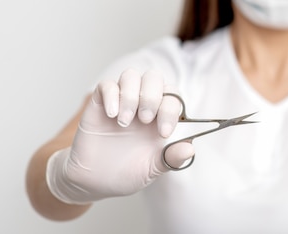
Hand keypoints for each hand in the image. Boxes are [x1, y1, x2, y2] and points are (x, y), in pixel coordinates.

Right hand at [46, 69, 194, 204]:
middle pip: (154, 78)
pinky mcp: (100, 104)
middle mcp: (143, 104)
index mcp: (161, 117)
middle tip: (145, 120)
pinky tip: (112, 115)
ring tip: (125, 121)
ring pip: (131, 76)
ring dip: (131, 95)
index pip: (174, 97)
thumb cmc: (128, 172)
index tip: (164, 133)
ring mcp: (122, 102)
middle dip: (152, 96)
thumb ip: (171, 158)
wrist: (97, 181)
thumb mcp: (153, 169)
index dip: (171, 110)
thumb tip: (190, 149)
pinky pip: (107, 85)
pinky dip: (111, 95)